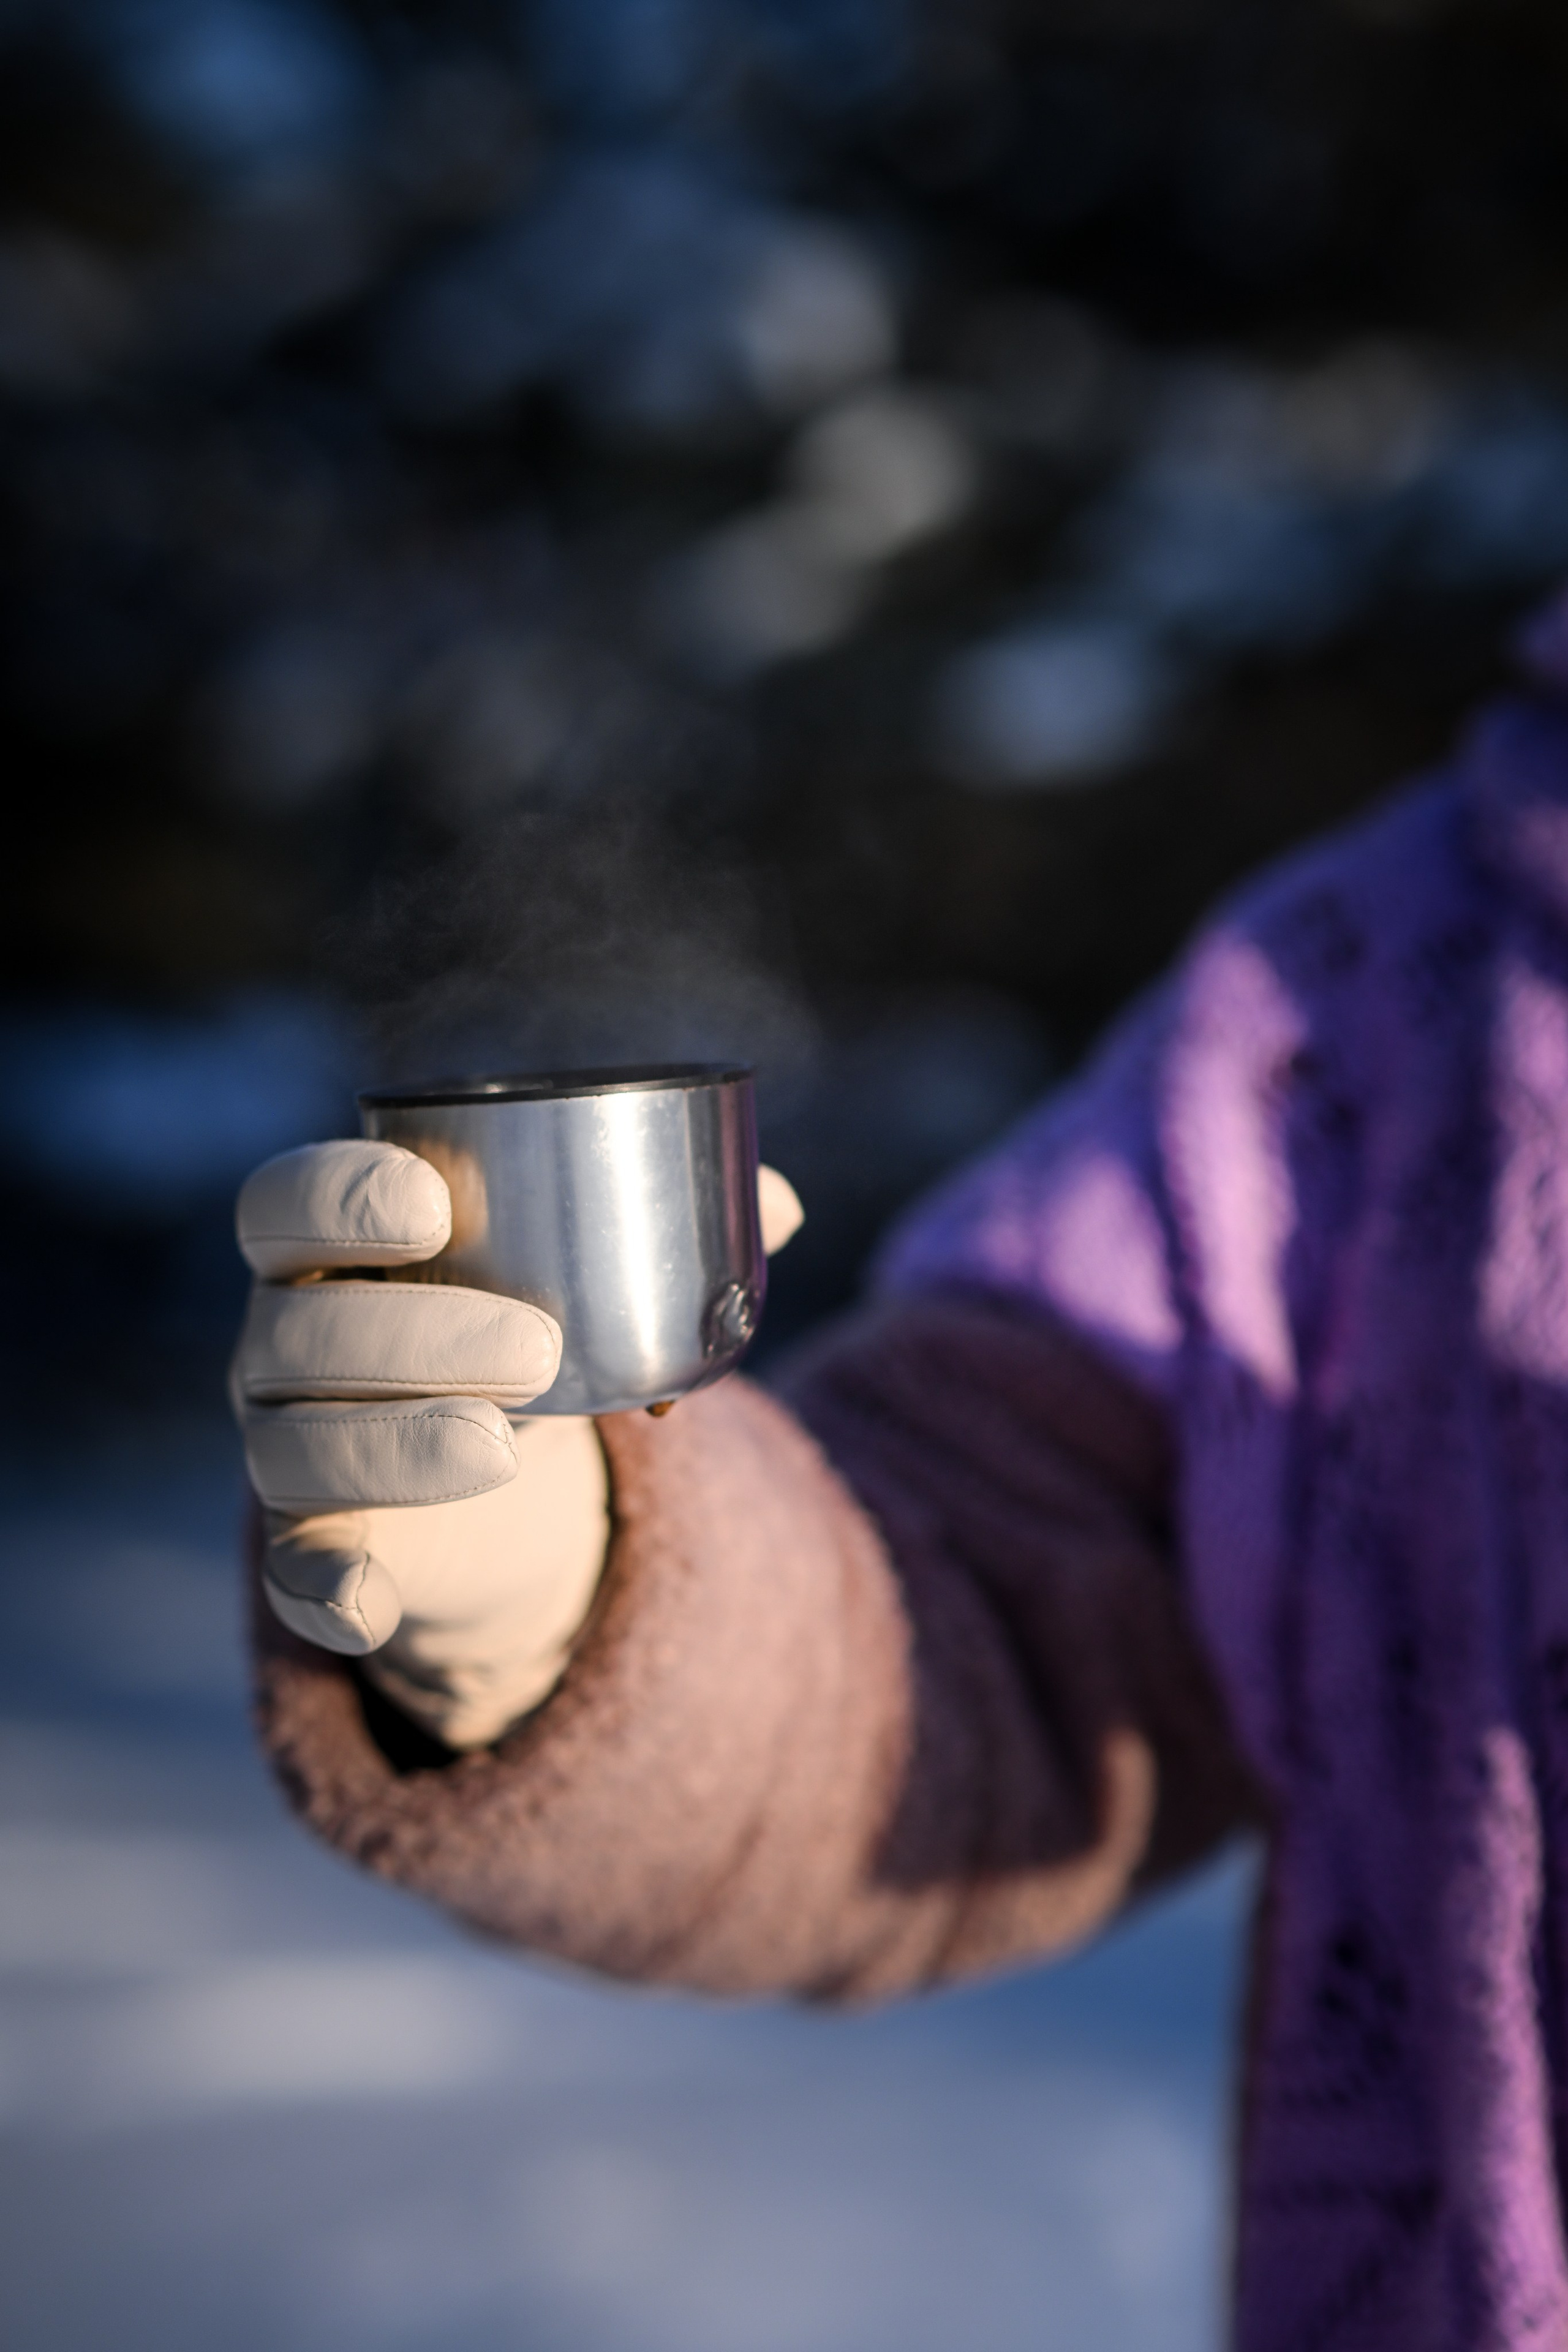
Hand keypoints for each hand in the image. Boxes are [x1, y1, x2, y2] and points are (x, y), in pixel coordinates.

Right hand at [232, 1139, 801, 1747]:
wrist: (507, 1463)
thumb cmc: (534, 1327)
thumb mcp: (587, 1280)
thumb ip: (671, 1234)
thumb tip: (779, 1207)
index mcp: (333, 1247)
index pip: (288, 1201)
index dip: (339, 1197)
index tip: (431, 1208)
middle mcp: (284, 1340)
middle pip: (298, 1328)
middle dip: (414, 1334)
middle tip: (540, 1347)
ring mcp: (285, 1445)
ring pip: (294, 1447)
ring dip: (395, 1448)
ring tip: (503, 1450)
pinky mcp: (313, 1544)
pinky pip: (293, 1573)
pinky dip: (325, 1589)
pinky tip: (368, 1601)